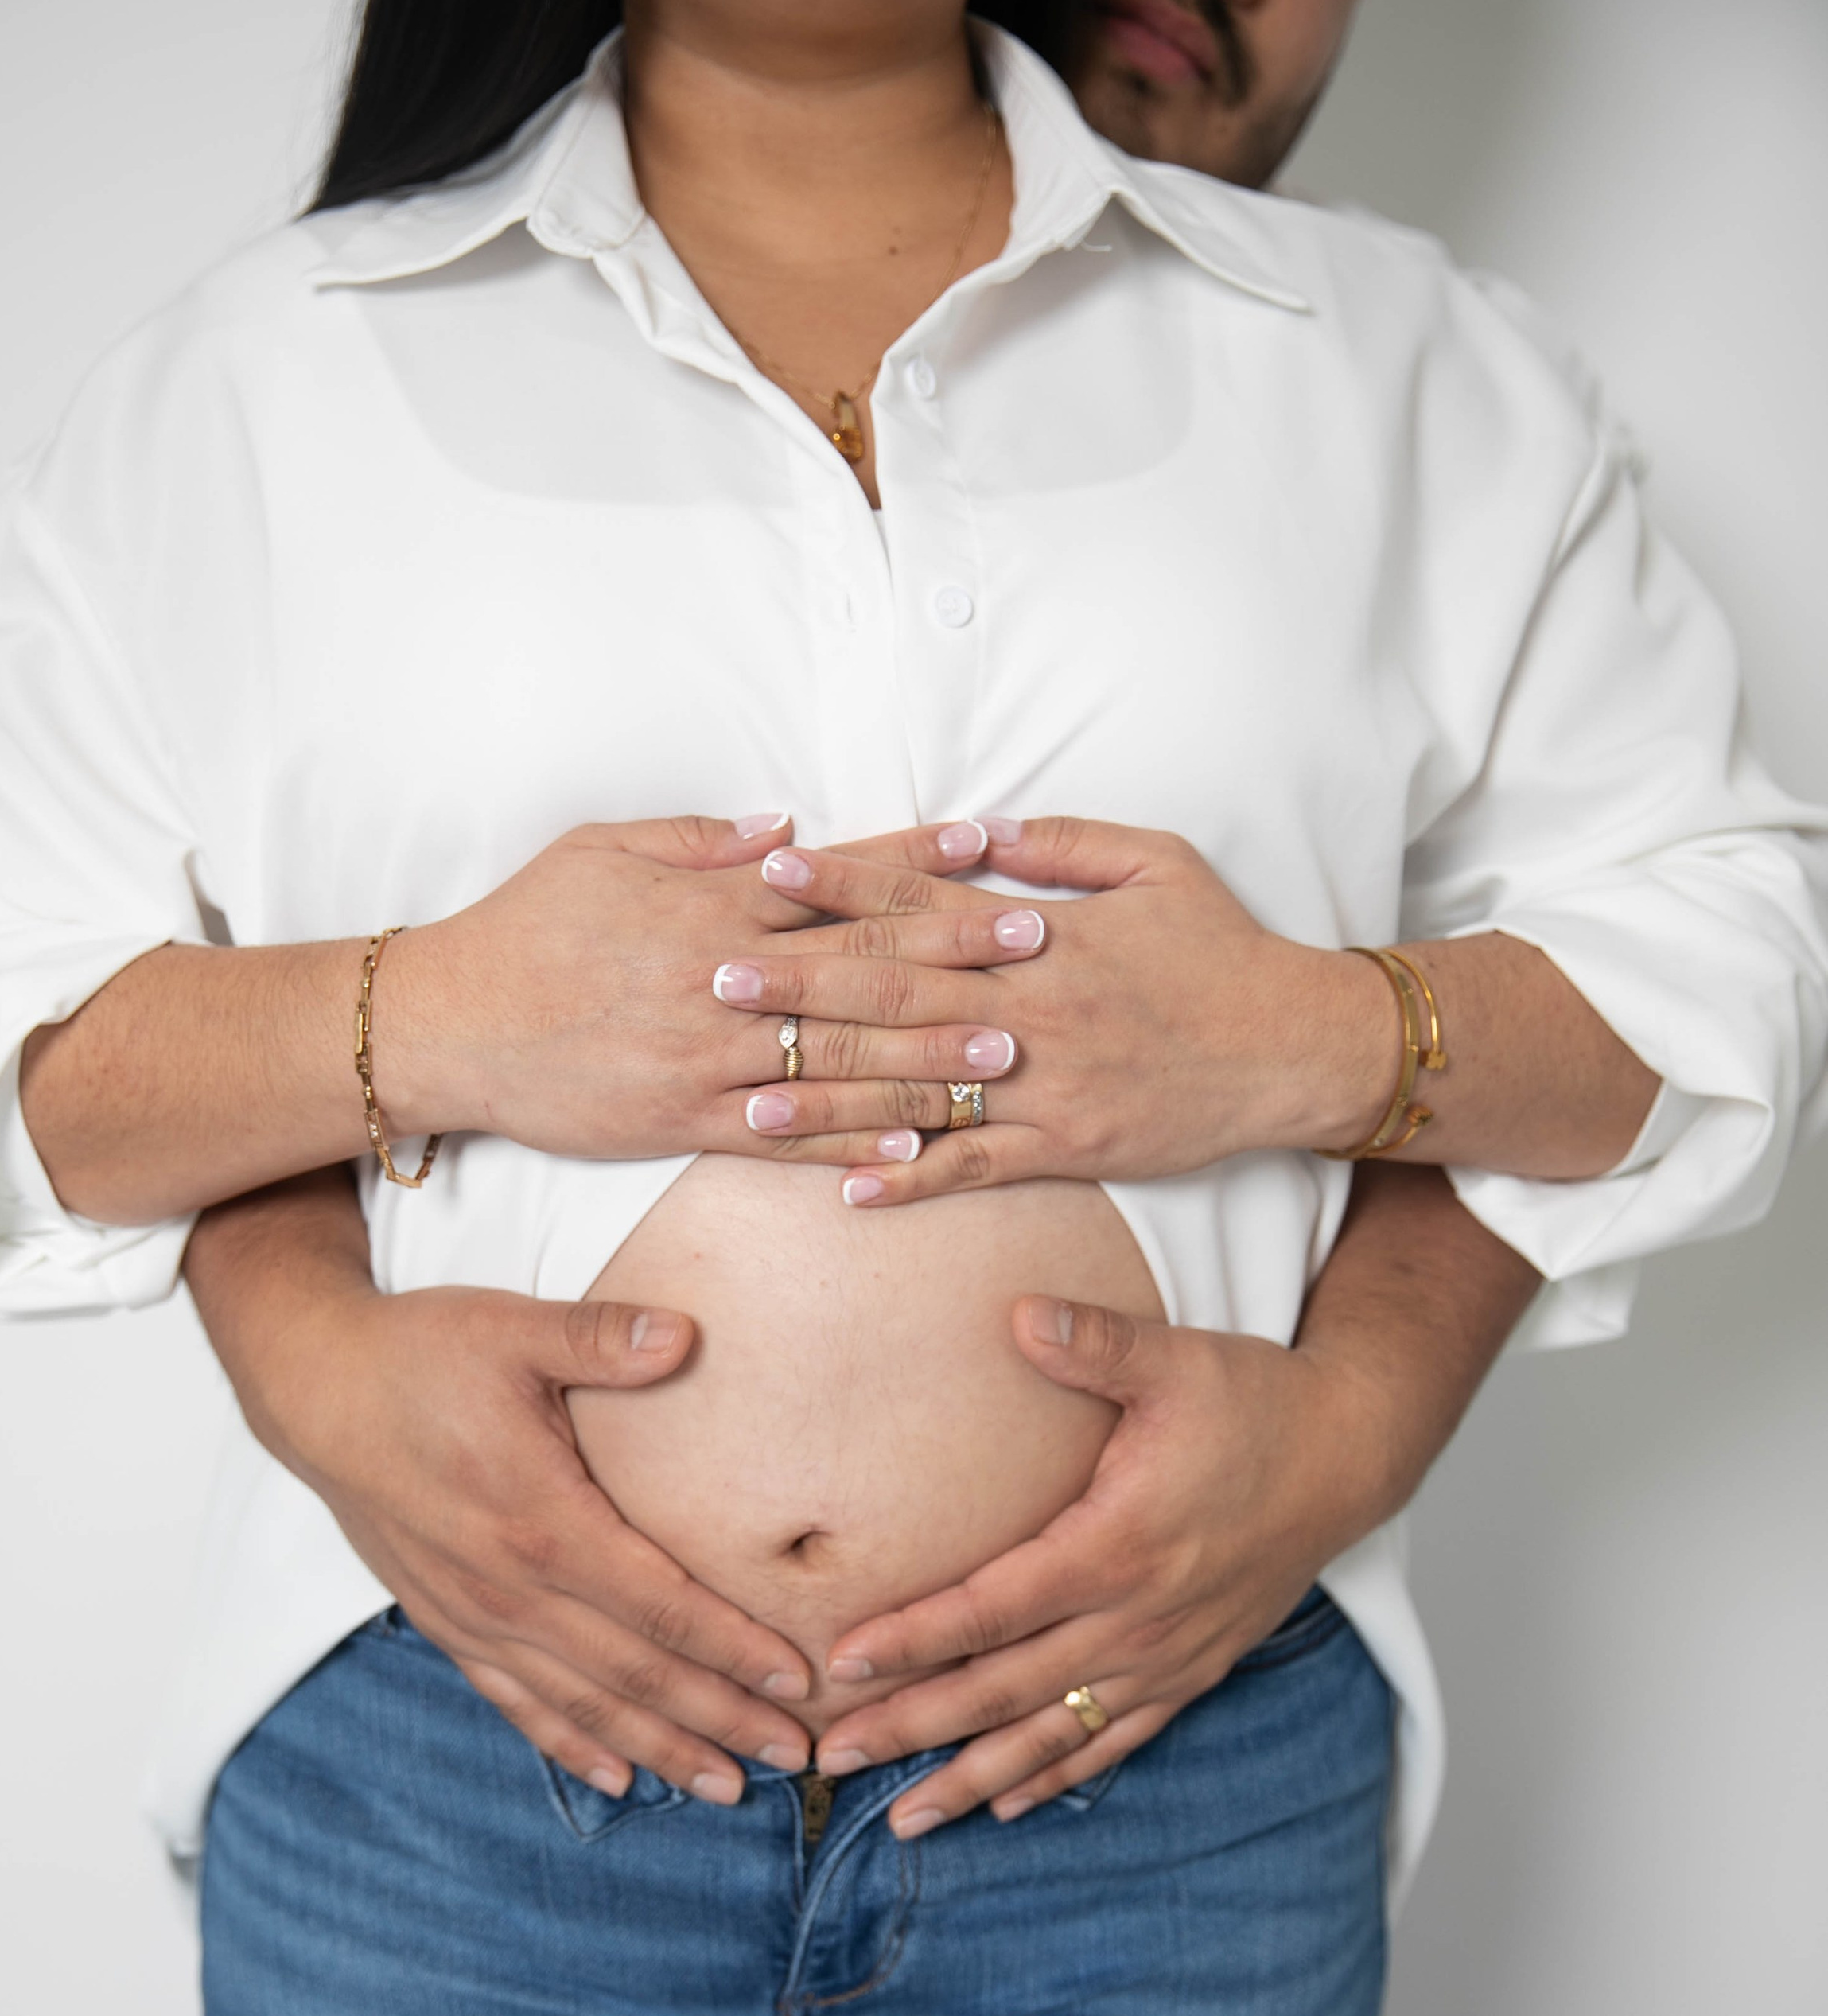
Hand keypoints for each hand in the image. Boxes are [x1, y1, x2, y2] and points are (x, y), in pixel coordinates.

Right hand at [262, 1271, 824, 1802]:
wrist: (316, 1390)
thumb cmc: (420, 1353)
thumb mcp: (512, 1328)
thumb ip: (601, 1338)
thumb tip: (687, 1332)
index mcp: (541, 1521)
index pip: (659, 1605)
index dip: (733, 1647)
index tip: (797, 1679)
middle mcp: (509, 1588)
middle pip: (634, 1675)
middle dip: (720, 1719)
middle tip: (795, 1757)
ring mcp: (475, 1616)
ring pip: (583, 1706)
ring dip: (660, 1750)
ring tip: (728, 1788)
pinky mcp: (449, 1625)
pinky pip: (517, 1704)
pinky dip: (571, 1747)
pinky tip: (619, 1780)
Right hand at [377, 814, 1042, 1161]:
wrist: (449, 1025)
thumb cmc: (524, 930)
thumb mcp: (603, 850)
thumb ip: (699, 840)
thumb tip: (787, 830)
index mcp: (708, 905)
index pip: (833, 878)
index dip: (915, 862)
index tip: (989, 845)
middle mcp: (720, 979)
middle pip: (859, 966)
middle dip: (956, 956)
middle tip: (1039, 950)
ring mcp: (708, 1058)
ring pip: (838, 1058)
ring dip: (930, 1057)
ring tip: (1010, 1054)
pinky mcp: (686, 1122)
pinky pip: (787, 1137)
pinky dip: (853, 1140)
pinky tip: (919, 1144)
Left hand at [704, 816, 1400, 1198]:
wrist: (1296, 1049)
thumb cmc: (1225, 950)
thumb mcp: (1156, 861)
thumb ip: (1061, 844)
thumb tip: (976, 827)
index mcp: (1046, 934)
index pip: (924, 901)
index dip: (843, 885)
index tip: (768, 872)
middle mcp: (1035, 1008)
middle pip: (899, 993)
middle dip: (805, 986)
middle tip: (718, 977)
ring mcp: (1048, 1085)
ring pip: (922, 1090)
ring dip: (832, 1095)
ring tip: (750, 1095)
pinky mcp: (1068, 1147)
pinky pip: (976, 1167)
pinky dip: (911, 1179)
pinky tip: (845, 1189)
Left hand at [810, 1293, 1375, 1828]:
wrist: (1350, 1454)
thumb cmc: (1255, 1403)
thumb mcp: (1176, 1361)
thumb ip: (1095, 1342)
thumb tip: (1019, 1311)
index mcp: (1117, 1547)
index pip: (993, 1608)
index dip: (914, 1639)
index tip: (843, 1664)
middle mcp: (1138, 1619)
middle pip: (1005, 1688)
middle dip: (916, 1726)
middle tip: (835, 1754)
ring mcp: (1166, 1657)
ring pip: (1053, 1734)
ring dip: (975, 1778)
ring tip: (904, 1819)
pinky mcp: (1192, 1672)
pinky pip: (1113, 1740)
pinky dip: (1055, 1777)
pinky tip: (1003, 1807)